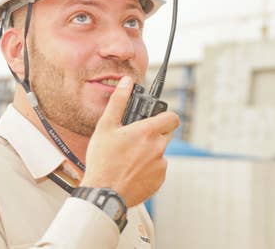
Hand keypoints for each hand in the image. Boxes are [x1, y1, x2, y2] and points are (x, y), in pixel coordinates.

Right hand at [81, 76, 179, 206]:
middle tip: (135, 139)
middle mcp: (159, 147)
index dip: (165, 116)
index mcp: (148, 132)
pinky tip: (132, 171)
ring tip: (129, 158)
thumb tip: (126, 82)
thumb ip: (118, 102)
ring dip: (150, 152)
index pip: (172, 117)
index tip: (157, 119)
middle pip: (165, 134)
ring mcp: (161, 165)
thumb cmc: (102, 160)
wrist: (104, 193)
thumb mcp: (106, 127)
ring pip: (160, 152)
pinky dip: (148, 168)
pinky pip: (158, 169)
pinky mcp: (159, 180)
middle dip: (154, 134)